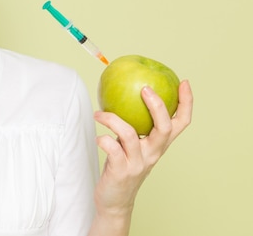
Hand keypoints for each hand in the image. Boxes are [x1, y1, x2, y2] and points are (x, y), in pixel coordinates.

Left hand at [92, 80, 192, 214]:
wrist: (115, 201)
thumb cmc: (122, 167)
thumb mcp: (133, 145)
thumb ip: (133, 126)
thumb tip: (123, 96)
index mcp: (159, 145)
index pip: (181, 123)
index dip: (186, 103)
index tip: (183, 83)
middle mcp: (153, 153)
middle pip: (164, 127)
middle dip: (157, 105)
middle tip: (144, 88)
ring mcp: (138, 163)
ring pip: (130, 134)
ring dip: (112, 119)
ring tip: (99, 114)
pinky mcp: (121, 171)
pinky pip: (111, 148)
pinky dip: (103, 139)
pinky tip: (97, 136)